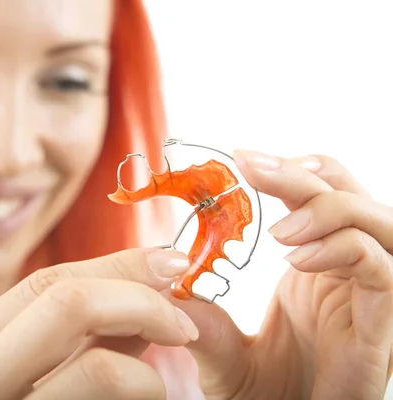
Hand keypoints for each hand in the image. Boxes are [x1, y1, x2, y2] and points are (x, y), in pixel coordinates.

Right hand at [0, 248, 199, 399]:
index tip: (172, 261)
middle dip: (138, 294)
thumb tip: (155, 268)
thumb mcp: (53, 375)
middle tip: (183, 316)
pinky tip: (153, 396)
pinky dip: (141, 383)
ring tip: (167, 368)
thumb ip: (90, 329)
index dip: (115, 265)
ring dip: (146, 342)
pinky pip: (98, 384)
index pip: (43, 285)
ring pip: (85, 345)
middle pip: (61, 298)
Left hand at [175, 151, 392, 398]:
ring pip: (377, 223)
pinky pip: (383, 272)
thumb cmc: (264, 398)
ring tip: (278, 231)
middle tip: (251, 167)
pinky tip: (297, 260)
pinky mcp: (381, 328)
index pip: (321, 194)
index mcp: (318, 268)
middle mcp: (349, 274)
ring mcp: (370, 298)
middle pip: (348, 196)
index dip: (289, 170)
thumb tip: (168, 280)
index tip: (242, 161)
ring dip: (328, 209)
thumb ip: (202, 319)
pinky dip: (345, 250)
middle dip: (302, 175)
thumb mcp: (222, 351)